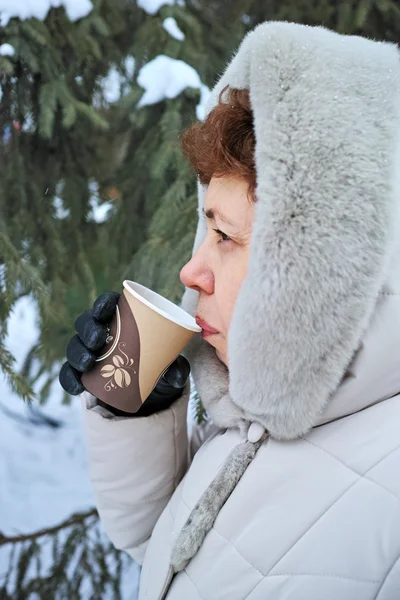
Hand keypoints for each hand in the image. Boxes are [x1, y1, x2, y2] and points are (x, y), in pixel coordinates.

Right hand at [59, 291, 189, 413]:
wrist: (145, 392)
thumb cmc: (155, 365)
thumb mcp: (168, 364)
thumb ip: (175, 367)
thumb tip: (178, 376)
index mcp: (120, 319)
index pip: (107, 304)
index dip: (102, 303)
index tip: (105, 310)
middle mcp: (100, 331)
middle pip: (86, 323)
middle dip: (88, 329)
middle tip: (98, 340)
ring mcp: (88, 352)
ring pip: (75, 346)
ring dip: (78, 352)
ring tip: (89, 363)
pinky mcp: (81, 373)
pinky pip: (69, 374)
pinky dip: (70, 380)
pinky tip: (78, 387)